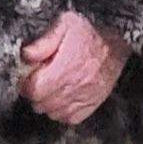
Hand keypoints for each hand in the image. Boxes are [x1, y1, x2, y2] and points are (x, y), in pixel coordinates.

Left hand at [19, 11, 130, 125]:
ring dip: (47, 104)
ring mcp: (85, 97)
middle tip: (38, 82)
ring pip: (54, 114)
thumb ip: (44, 41)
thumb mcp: (64, 24)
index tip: (27, 77)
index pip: (34, 89)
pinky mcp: (93, 103)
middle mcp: (75, 85)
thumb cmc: (89, 31)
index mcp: (65, 66)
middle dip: (35, 95)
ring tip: (50, 90)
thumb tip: (25, 55)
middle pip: (41, 104)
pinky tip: (62, 99)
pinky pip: (70, 119)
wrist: (117, 41)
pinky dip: (62, 112)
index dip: (25, 84)